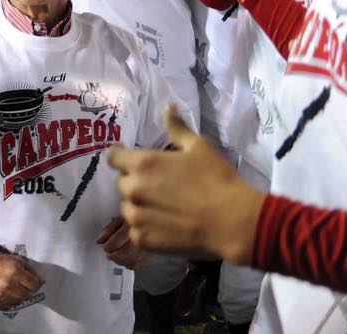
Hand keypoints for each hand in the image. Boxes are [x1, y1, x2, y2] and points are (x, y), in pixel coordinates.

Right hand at [0, 254, 43, 309]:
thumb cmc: (1, 263)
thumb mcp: (17, 261)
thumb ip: (31, 270)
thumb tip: (43, 281)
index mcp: (15, 271)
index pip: (34, 284)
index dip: (35, 283)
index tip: (32, 281)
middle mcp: (8, 284)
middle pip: (28, 295)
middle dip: (28, 290)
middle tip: (23, 286)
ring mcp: (1, 294)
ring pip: (19, 301)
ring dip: (19, 296)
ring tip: (14, 288)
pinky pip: (9, 306)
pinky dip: (10, 301)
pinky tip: (7, 293)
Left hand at [97, 216, 151, 269]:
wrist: (153, 222)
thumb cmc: (135, 220)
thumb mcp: (120, 219)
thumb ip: (108, 229)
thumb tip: (99, 240)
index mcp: (129, 227)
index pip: (114, 243)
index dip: (107, 247)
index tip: (105, 246)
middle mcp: (139, 238)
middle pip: (120, 254)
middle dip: (111, 255)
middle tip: (109, 252)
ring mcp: (145, 248)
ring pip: (128, 262)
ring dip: (118, 261)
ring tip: (116, 256)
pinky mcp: (149, 255)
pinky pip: (137, 266)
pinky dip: (129, 265)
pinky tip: (127, 259)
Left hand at [109, 104, 264, 263]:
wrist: (232, 222)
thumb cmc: (217, 179)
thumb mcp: (199, 147)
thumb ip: (177, 128)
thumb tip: (167, 106)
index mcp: (143, 164)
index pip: (114, 157)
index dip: (120, 156)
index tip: (128, 159)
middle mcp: (133, 189)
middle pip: (122, 183)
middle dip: (136, 182)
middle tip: (161, 187)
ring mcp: (136, 217)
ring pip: (128, 207)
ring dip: (140, 205)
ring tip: (166, 208)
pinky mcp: (142, 240)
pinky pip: (136, 230)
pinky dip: (147, 228)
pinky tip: (168, 226)